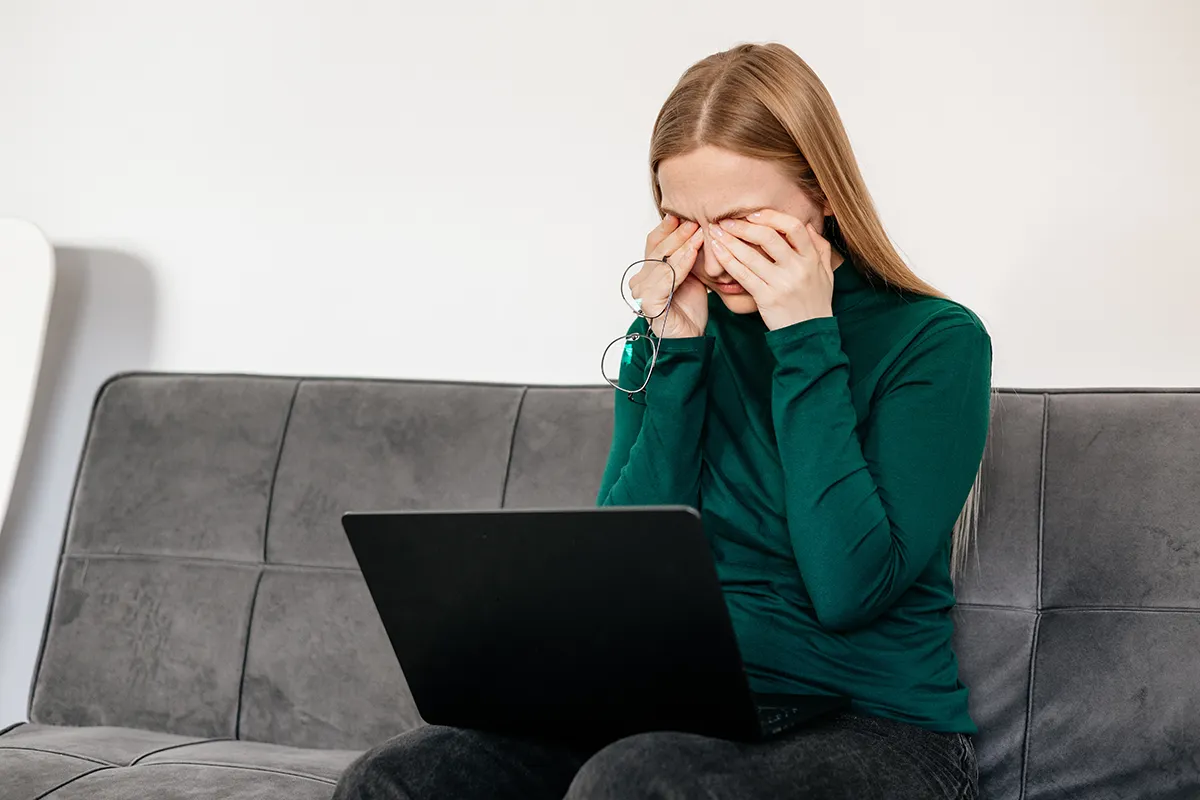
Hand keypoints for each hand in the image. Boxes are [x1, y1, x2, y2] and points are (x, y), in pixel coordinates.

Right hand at [630, 214, 707, 337]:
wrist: (691, 338)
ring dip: (682, 245)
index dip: (668, 227)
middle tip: (695, 218)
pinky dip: (681, 263)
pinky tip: (694, 252)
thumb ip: (686, 255)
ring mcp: (642, 292)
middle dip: (678, 232)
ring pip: (662, 261)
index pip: (654, 242)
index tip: (684, 213)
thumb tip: (696, 225)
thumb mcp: (690, 274)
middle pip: (657, 248)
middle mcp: (640, 280)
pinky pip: (667, 278)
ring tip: (699, 231)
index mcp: (647, 271)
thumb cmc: (690, 308)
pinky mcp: (649, 303)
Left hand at [706, 209, 834, 330]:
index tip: (753, 214)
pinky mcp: (766, 298)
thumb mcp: (826, 274)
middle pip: (768, 238)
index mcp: (812, 259)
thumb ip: (820, 248)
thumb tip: (808, 225)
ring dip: (729, 241)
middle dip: (743, 227)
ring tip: (714, 233)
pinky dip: (728, 261)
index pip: (793, 227)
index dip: (771, 216)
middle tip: (725, 222)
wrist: (810, 335)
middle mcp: (798, 269)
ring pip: (751, 256)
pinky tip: (717, 253)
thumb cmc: (816, 302)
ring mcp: (781, 284)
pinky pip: (743, 275)